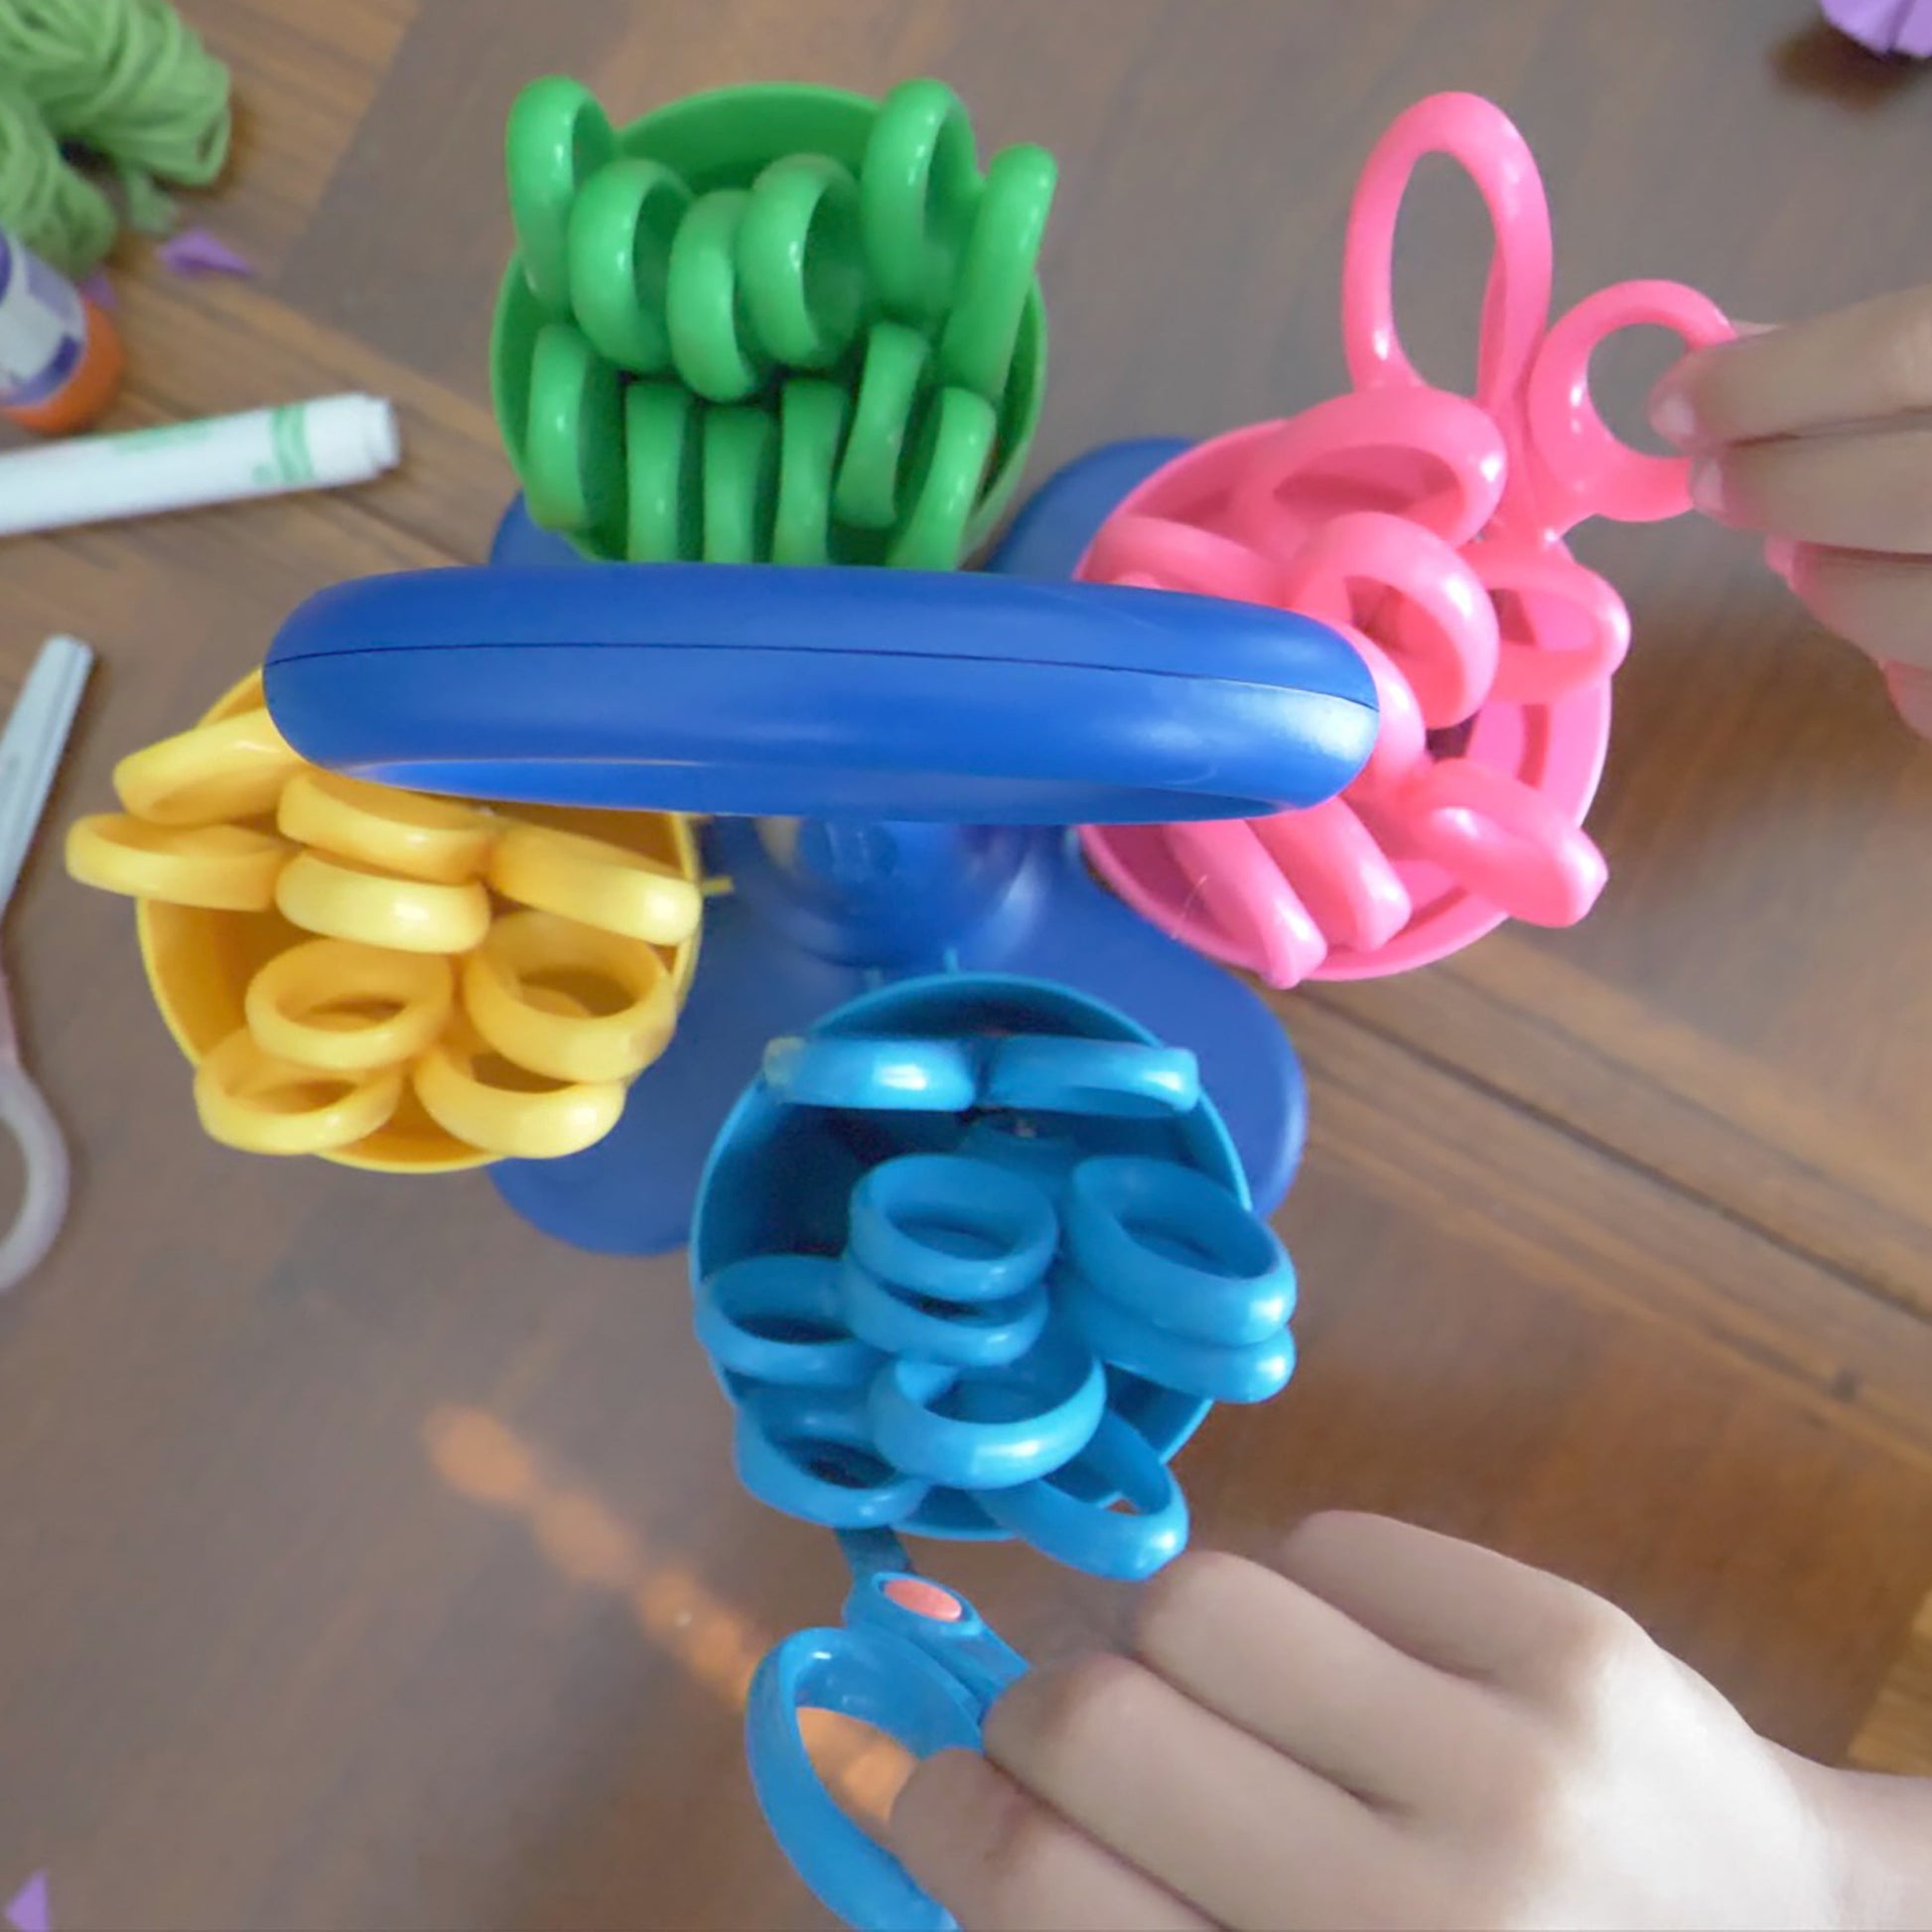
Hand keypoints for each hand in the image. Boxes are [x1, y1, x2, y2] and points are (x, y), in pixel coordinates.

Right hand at [890, 1512, 1930, 1929]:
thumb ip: (1132, 1926)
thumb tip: (926, 1782)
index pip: (1039, 1893)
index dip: (938, 1812)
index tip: (922, 1775)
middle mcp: (1422, 1911)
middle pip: (1098, 1714)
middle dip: (1042, 1712)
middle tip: (1071, 1736)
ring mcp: (1512, 1759)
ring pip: (1199, 1600)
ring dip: (1171, 1644)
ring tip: (1231, 1699)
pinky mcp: (1572, 1639)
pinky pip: (1332, 1542)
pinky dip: (1301, 1595)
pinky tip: (1359, 1670)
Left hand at [1648, 288, 1931, 735]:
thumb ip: (1868, 354)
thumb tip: (1714, 351)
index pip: (1895, 358)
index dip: (1767, 384)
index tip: (1677, 404)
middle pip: (1901, 492)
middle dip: (1784, 489)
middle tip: (1718, 485)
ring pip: (1913, 611)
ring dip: (1833, 579)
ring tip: (1806, 550)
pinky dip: (1900, 663)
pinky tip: (1900, 615)